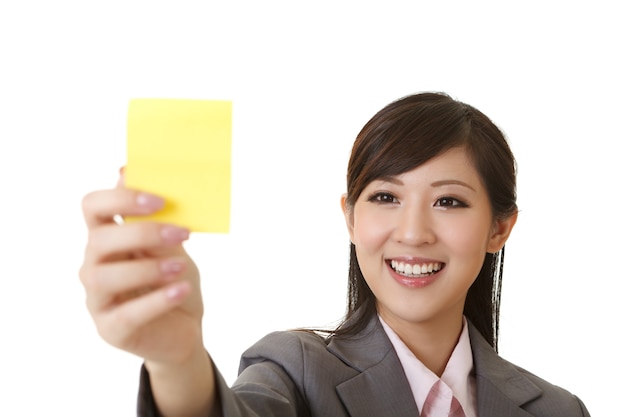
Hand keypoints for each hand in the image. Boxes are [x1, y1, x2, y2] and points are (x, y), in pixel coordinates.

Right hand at [79, 181, 204, 366]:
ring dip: (147, 268)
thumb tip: (157, 191)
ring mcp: (98, 299)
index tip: (159, 201)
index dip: (120, 197)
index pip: (93, 207)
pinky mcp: (111, 329)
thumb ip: (161, 227)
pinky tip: (181, 290)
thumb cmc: (174, 281)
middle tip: (182, 234)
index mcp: (108, 238)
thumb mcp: (174, 250)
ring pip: (104, 277)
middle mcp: (95, 266)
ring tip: (180, 268)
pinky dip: (158, 300)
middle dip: (142, 233)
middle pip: (99, 240)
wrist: (185, 327)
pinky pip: (127, 314)